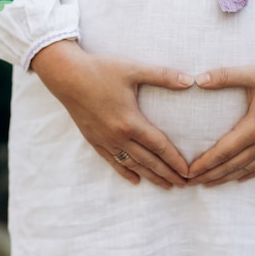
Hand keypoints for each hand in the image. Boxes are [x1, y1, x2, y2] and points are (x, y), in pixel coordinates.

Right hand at [31, 40, 193, 189]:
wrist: (65, 75)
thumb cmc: (100, 70)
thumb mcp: (133, 69)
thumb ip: (162, 76)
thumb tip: (188, 80)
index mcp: (130, 121)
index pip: (159, 146)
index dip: (174, 160)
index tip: (187, 172)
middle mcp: (118, 136)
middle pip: (148, 161)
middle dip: (167, 174)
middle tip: (183, 185)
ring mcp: (104, 140)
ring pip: (132, 165)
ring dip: (150, 176)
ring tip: (166, 186)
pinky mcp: (93, 139)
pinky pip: (112, 161)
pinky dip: (125, 172)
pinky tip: (135, 180)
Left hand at [186, 41, 254, 186]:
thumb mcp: (254, 73)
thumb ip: (226, 76)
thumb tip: (199, 79)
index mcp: (254, 128)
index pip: (223, 152)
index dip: (204, 164)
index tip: (188, 172)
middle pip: (232, 165)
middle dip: (210, 175)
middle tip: (190, 183)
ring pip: (247, 169)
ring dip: (226, 178)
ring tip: (209, 184)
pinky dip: (249, 174)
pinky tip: (240, 178)